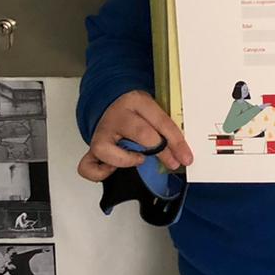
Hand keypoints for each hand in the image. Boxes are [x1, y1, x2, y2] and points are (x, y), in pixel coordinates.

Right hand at [76, 91, 192, 183]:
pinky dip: (100, 173)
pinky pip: (88, 166)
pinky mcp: (92, 147)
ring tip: (139, 159)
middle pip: (140, 134)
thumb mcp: (153, 112)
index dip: (176, 142)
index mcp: (137, 101)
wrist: (112, 102)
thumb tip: (183, 154)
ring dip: (127, 160)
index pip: (160, 121)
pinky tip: (114, 169)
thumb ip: (166, 129)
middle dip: (160, 152)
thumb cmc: (137, 112)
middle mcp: (118, 115)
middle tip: (172, 162)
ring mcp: (102, 132)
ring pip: (106, 149)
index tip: (186, 157)